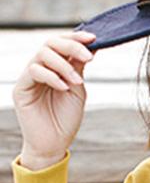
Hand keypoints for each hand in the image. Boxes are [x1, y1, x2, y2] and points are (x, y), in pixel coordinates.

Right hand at [12, 30, 96, 168]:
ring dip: (64, 65)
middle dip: (71, 45)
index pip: (61, 43)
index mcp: (55, 67)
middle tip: (88, 56)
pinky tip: (64, 87)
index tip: (93, 38)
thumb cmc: (66, 119)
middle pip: (51, 43)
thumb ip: (79, 69)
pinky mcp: (21, 88)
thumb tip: (88, 48)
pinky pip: (34, 71)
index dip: (76, 37)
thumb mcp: (78, 90)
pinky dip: (52, 76)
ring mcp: (30, 77)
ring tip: (76, 81)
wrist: (54, 144)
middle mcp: (41, 68)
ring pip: (42, 54)